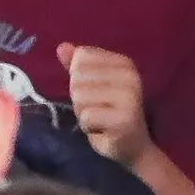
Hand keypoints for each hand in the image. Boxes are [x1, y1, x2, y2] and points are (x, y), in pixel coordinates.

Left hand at [56, 43, 151, 166]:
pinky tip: (103, 131)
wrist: (134, 148)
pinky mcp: (123, 119)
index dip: (79, 78)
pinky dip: (88, 127)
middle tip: (98, 110)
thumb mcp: (93, 86)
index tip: (96, 94)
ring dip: (83, 113)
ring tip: (100, 120)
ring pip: (80, 96)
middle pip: (78, 76)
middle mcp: (131, 76)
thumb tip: (61, 46)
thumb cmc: (110, 114)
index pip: (81, 57)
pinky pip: (86, 116)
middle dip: (80, 98)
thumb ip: (77, 66)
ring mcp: (129, 97)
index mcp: (125, 63)